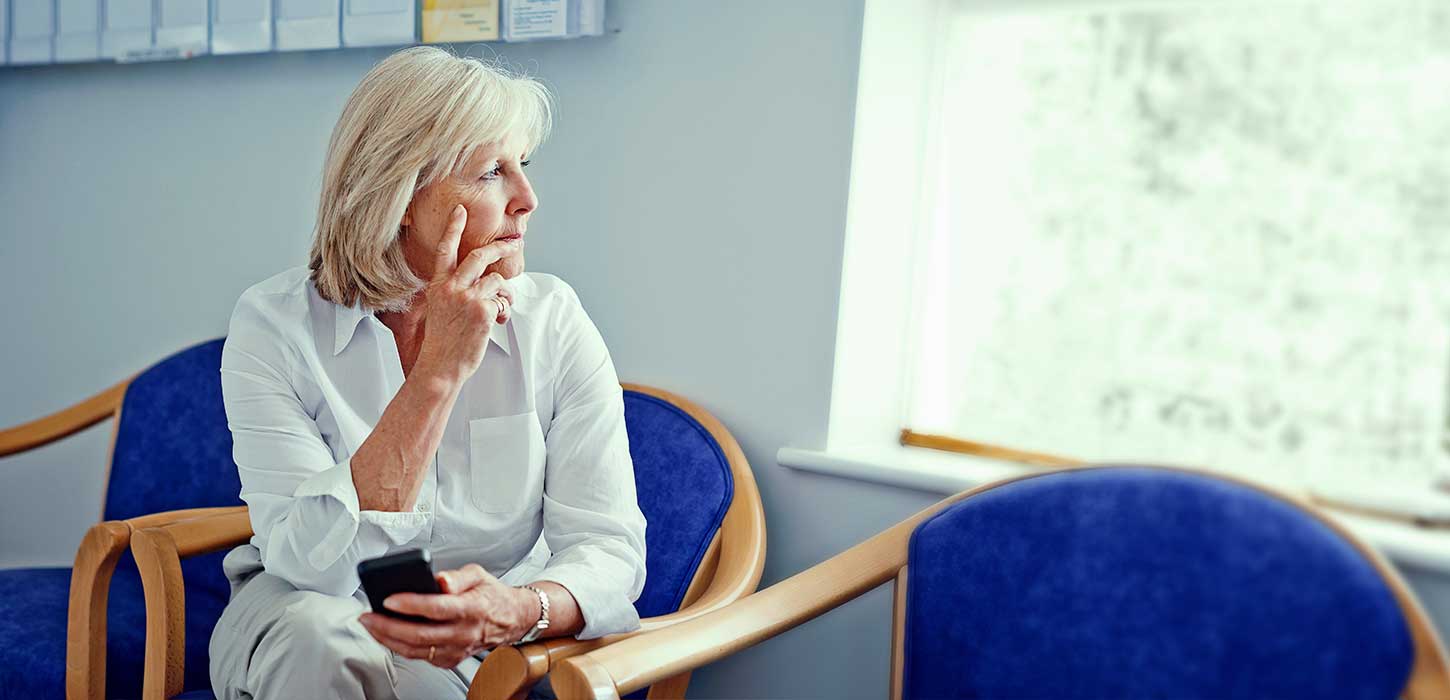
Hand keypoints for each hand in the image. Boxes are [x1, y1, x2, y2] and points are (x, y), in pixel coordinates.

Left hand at [358, 563, 537, 667]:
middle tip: (368, 616)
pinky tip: (387, 635)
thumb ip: (457, 576)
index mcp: (471, 608)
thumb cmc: (491, 595)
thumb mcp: (478, 574)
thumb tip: (439, 580)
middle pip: (419, 634)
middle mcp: (464, 633)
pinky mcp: (450, 659)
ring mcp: (456, 649)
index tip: (389, 599)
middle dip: (387, 626)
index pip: (437, 608)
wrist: (511, 619)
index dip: (411, 604)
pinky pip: (420, 656)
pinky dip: (400, 647)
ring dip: (388, 639)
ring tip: (371, 625)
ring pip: (415, 650)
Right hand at [413, 204, 521, 386]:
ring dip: (505, 293)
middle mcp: (452, 287)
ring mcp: (467, 297)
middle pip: (480, 256)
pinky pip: (503, 301)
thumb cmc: (441, 342)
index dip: (453, 227)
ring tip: (501, 307)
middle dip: (501, 247)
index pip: (444, 249)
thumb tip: (484, 281)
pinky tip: (496, 322)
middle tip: (513, 243)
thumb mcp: (441, 309)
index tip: (461, 210)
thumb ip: (455, 291)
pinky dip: (504, 310)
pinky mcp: (483, 310)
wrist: (440, 366)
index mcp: (439, 285)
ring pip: (498, 280)